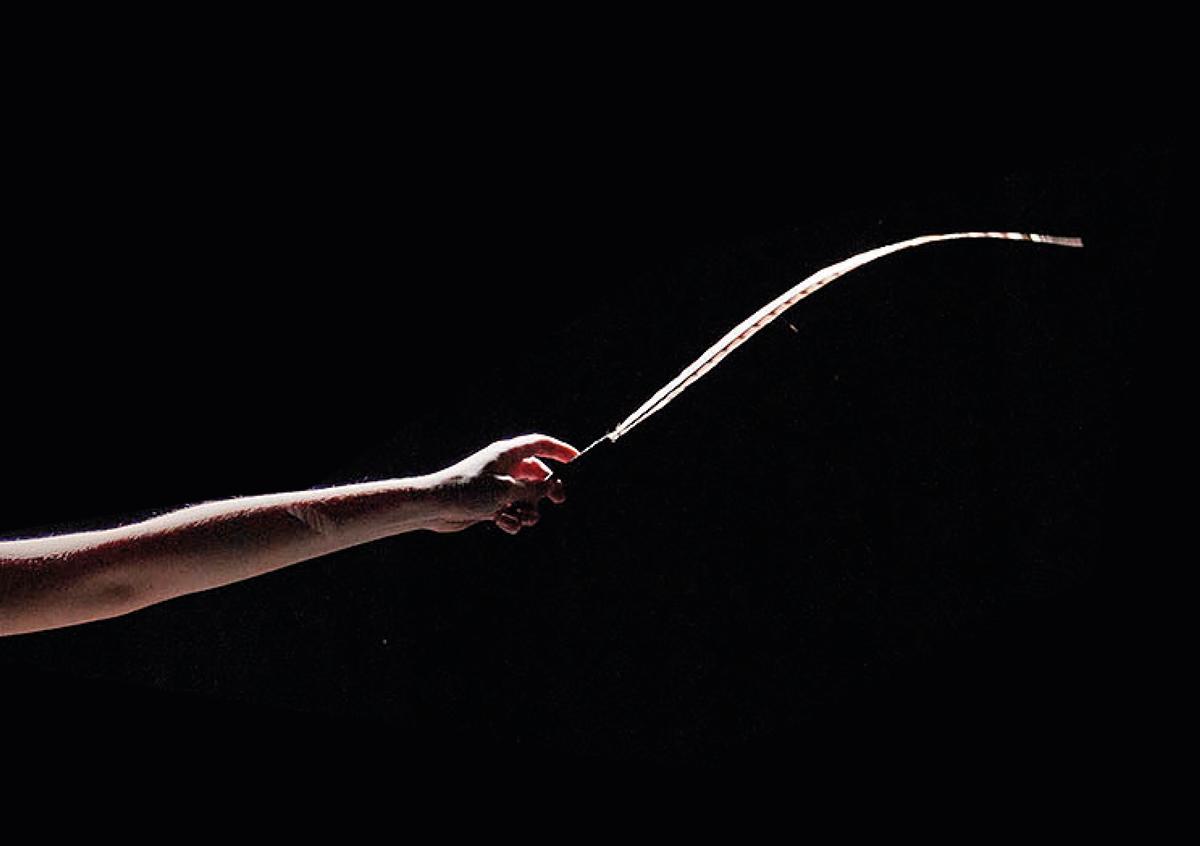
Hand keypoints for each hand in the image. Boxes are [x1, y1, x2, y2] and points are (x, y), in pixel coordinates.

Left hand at [423, 434, 579, 533]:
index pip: (540, 444)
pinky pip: (512, 511)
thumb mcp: (507, 490)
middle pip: (537, 474)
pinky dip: (512, 519)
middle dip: (547, 490)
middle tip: (558, 501)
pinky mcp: (490, 504)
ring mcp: (497, 486)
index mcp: (508, 454)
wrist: (434, 507)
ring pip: (526, 497)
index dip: (560, 451)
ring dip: (528, 510)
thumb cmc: (468, 491)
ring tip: (521, 516)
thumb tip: (554, 488)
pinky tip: (503, 523)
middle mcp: (504, 467)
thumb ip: (535, 490)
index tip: (577, 460)